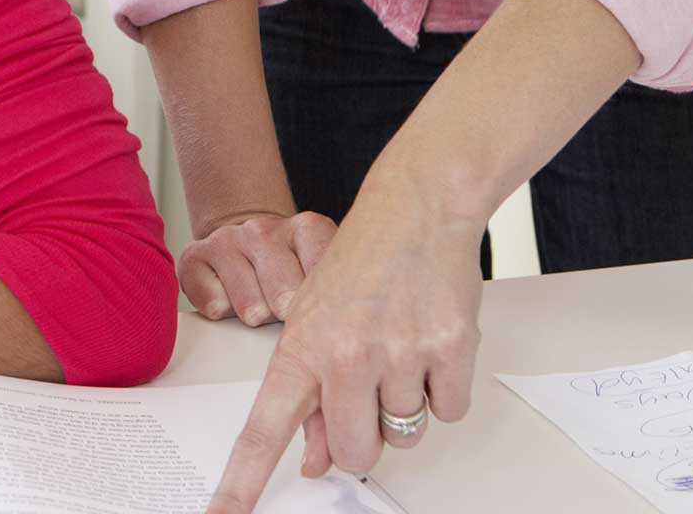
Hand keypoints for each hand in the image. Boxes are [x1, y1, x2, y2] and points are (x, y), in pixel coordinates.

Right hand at [178, 209, 336, 324]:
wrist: (246, 246)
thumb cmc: (293, 272)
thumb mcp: (325, 274)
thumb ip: (345, 288)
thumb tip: (357, 325)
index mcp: (307, 228)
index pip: (325, 271)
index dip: (326, 306)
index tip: (331, 321)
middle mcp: (264, 229)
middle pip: (285, 296)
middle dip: (290, 318)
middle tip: (290, 317)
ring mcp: (226, 240)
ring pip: (250, 305)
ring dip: (257, 316)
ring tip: (263, 309)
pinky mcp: (193, 256)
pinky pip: (212, 304)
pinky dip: (222, 311)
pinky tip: (231, 301)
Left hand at [206, 184, 481, 512]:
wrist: (414, 208)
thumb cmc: (361, 263)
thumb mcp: (316, 321)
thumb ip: (313, 395)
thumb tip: (316, 462)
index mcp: (301, 348)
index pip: (264, 431)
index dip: (243, 483)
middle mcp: (346, 354)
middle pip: (356, 453)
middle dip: (364, 439)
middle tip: (369, 390)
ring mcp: (399, 353)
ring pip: (407, 433)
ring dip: (407, 406)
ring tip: (400, 347)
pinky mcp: (449, 350)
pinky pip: (449, 411)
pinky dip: (444, 389)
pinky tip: (431, 342)